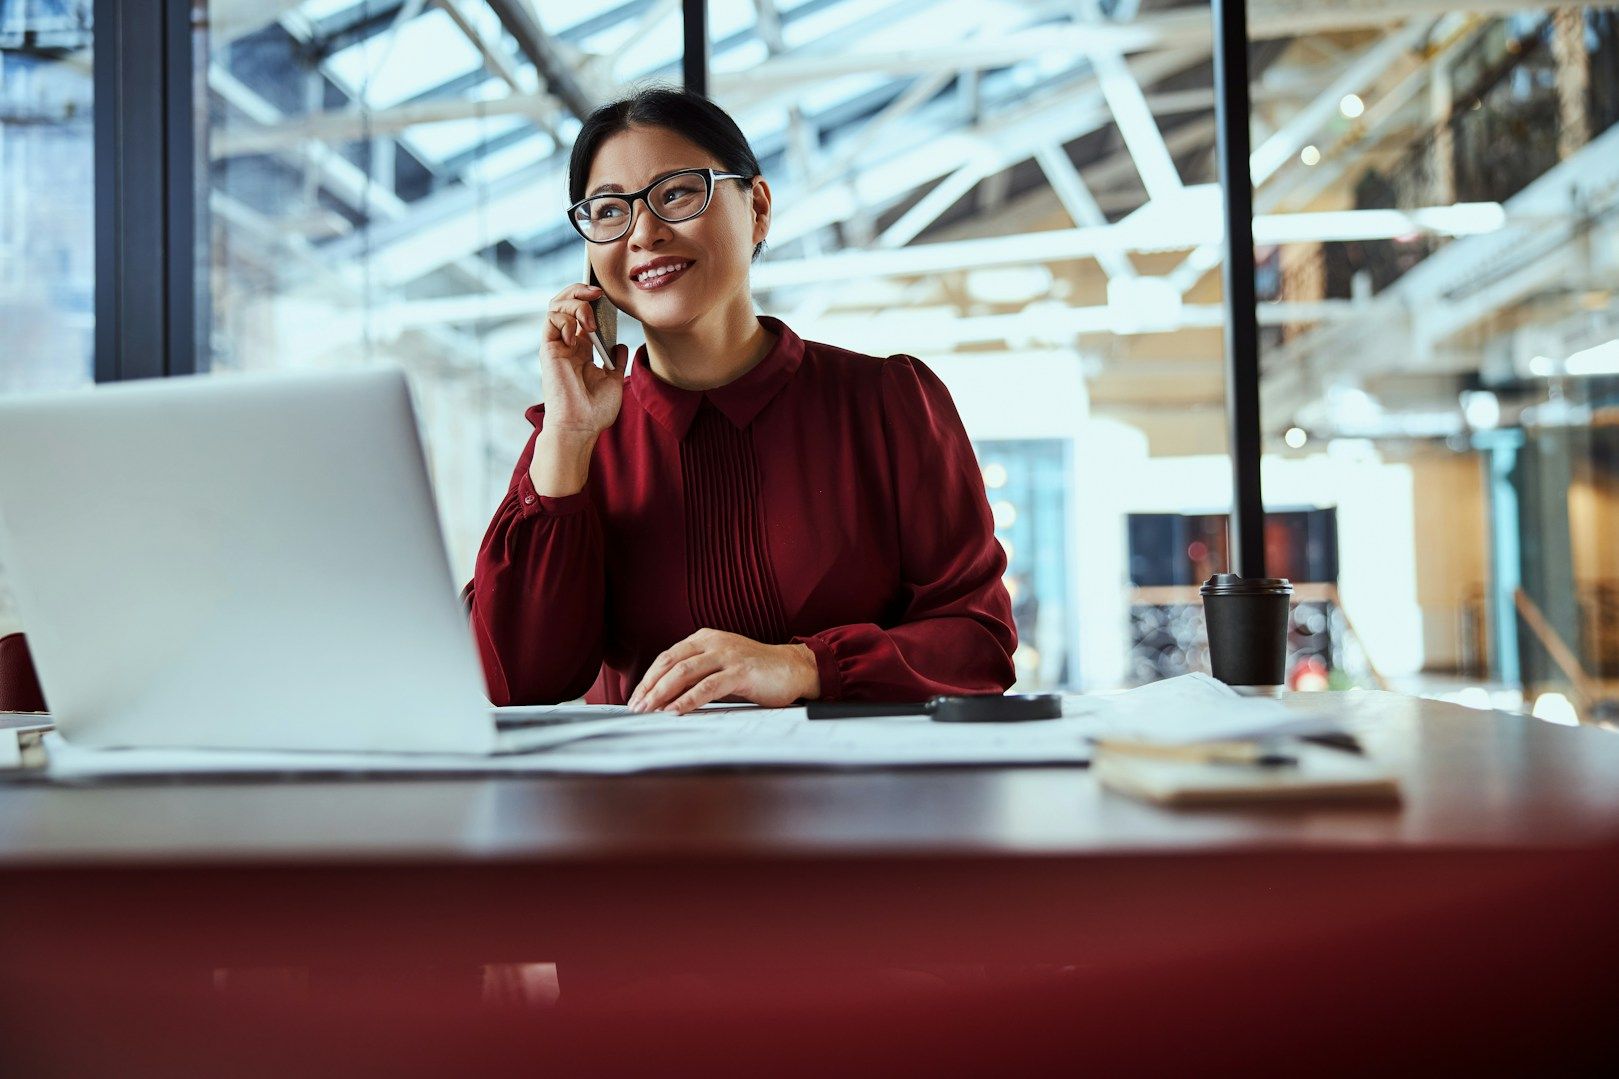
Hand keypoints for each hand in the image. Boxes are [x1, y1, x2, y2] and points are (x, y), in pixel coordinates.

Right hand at [531, 283, 629, 495]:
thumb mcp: (614, 381)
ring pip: (555, 306)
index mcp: (582, 349)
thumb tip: (621, 345)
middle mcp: (568, 344)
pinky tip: (578, 333)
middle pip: (565, 302)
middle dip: (579, 291)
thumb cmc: (595, 410)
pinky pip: (551, 320)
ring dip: (575, 303)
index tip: (608, 297)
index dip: (591, 300)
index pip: (582, 313)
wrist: (582, 426)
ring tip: (591, 318)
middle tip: (597, 293)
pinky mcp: (548, 350)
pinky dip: (565, 318)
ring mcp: (557, 345)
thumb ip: (616, 361)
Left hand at [628, 629, 820, 713]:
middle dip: (650, 687)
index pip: (667, 656)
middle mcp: (713, 642)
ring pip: (684, 673)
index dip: (649, 677)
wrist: (794, 668)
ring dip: (662, 694)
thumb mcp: (721, 666)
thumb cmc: (757, 672)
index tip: (636, 697)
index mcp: (705, 638)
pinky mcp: (741, 671)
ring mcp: (727, 655)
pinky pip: (707, 687)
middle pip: (671, 663)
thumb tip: (666, 697)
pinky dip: (687, 700)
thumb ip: (698, 675)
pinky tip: (674, 712)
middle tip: (636, 707)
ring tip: (649, 711)